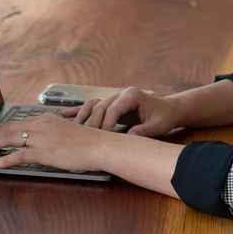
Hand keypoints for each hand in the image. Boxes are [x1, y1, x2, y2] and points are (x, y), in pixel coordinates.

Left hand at [0, 113, 109, 170]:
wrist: (100, 146)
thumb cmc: (89, 142)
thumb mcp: (68, 132)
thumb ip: (54, 133)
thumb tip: (45, 141)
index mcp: (47, 119)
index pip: (19, 122)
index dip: (3, 129)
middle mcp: (41, 125)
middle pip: (9, 128)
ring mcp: (41, 138)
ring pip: (9, 139)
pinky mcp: (43, 152)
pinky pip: (18, 156)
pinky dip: (4, 160)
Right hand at [61, 87, 181, 137]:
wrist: (167, 109)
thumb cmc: (163, 117)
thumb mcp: (157, 125)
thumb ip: (144, 131)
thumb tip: (129, 137)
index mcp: (132, 95)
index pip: (112, 109)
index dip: (106, 125)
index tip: (104, 140)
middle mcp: (120, 92)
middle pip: (100, 107)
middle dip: (94, 124)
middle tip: (90, 141)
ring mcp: (114, 96)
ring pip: (93, 104)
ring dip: (82, 116)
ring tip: (73, 129)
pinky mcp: (111, 102)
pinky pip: (92, 105)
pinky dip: (79, 110)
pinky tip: (65, 115)